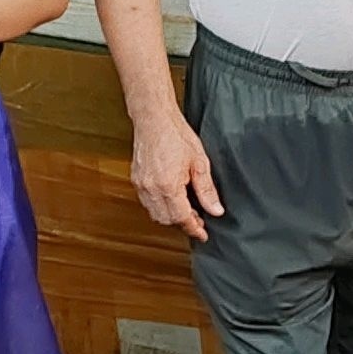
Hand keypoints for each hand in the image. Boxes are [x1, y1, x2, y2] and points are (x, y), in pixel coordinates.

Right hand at [131, 111, 224, 242]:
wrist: (154, 118)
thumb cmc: (176, 134)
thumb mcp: (199, 162)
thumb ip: (207, 190)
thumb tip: (216, 210)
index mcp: (168, 186)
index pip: (182, 218)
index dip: (194, 229)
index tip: (203, 235)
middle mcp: (151, 189)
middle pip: (167, 220)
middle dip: (183, 223)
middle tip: (198, 220)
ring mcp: (141, 185)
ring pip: (155, 214)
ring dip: (171, 216)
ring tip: (187, 209)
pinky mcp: (136, 180)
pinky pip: (147, 203)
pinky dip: (160, 207)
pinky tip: (172, 199)